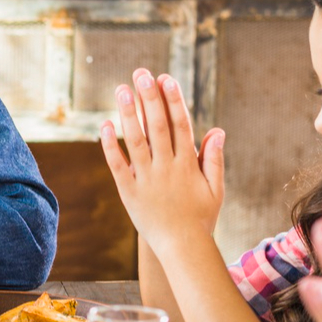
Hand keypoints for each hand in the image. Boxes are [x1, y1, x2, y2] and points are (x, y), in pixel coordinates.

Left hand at [100, 70, 223, 256]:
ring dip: (128, 114)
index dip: (173, 101)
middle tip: (141, 73)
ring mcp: (147, 179)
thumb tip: (217, 130)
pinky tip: (105, 125)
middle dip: (149, 98)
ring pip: (136, 141)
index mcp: (188, 164)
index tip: (166, 79)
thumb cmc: (201, 218)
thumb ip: (214, 159)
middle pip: (157, 126)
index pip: (180, 125)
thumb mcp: (216, 188)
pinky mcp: (129, 192)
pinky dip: (111, 146)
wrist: (182, 248)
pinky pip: (118, 165)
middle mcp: (167, 168)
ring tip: (121, 89)